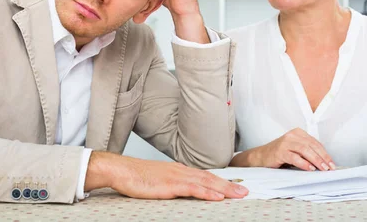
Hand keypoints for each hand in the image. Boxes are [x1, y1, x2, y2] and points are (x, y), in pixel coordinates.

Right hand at [86, 152, 248, 200]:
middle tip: (245, 191)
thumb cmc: (136, 176)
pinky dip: (207, 192)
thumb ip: (172, 184)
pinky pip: (193, 189)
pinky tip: (217, 197)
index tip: (235, 186)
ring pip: (206, 182)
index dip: (221, 181)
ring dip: (224, 189)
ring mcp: (176, 176)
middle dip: (229, 185)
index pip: (205, 175)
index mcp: (178, 170)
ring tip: (239, 195)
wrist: (121, 170)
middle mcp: (181, 171)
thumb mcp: (158, 179)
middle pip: (210, 177)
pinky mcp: (170, 185)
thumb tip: (183, 190)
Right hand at [230, 128, 334, 171]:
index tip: (332, 163)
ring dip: (316, 160)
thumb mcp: (296, 150)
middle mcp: (292, 135)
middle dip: (323, 158)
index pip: (315, 143)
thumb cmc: (281, 154)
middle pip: (312, 146)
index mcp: (298, 133)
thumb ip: (308, 152)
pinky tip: (310, 168)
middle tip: (330, 168)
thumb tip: (325, 162)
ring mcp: (285, 142)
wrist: (261, 157)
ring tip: (322, 169)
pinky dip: (304, 163)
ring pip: (305, 150)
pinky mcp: (280, 151)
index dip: (325, 153)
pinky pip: (294, 157)